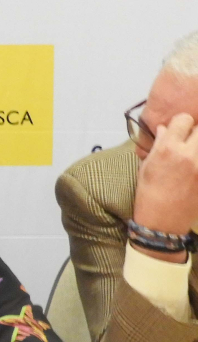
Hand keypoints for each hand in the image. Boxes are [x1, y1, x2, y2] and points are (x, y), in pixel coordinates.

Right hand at [133, 112, 197, 246]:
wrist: (162, 222)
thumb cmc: (149, 194)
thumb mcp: (147, 167)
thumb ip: (158, 145)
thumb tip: (164, 129)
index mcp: (168, 150)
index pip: (184, 119)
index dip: (181, 122)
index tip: (178, 129)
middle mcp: (189, 155)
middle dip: (195, 131)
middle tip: (189, 141)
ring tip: (191, 155)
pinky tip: (192, 170)